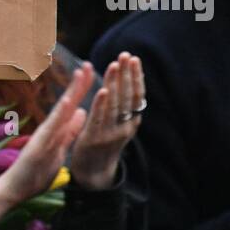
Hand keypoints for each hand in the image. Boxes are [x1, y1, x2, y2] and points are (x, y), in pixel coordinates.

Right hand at [0, 63, 91, 222]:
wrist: (15, 190)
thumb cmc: (34, 173)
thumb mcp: (59, 149)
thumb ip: (70, 131)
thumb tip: (82, 113)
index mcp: (57, 131)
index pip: (72, 107)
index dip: (82, 90)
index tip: (93, 72)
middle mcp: (50, 129)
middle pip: (68, 103)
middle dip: (79, 84)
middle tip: (90, 64)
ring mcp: (44, 135)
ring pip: (61, 110)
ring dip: (71, 92)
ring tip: (81, 74)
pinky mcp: (39, 144)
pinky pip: (52, 127)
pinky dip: (61, 113)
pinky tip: (69, 100)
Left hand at [70, 53, 144, 189]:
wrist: (93, 174)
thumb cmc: (102, 145)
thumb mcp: (116, 125)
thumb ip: (120, 107)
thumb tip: (124, 85)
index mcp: (131, 122)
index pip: (136, 95)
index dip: (136, 77)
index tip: (134, 58)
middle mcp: (125, 127)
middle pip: (128, 97)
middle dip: (127, 74)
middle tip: (126, 55)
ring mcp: (111, 133)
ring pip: (115, 105)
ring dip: (115, 84)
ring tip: (115, 66)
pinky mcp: (95, 139)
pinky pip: (99, 119)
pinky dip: (102, 104)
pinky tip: (103, 89)